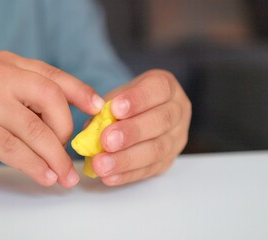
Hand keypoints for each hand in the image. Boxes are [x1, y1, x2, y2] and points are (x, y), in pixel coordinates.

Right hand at [0, 51, 104, 187]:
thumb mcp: (2, 99)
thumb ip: (31, 103)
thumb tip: (72, 125)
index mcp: (8, 64)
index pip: (53, 76)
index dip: (80, 93)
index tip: (97, 110)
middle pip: (49, 99)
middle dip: (65, 131)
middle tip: (67, 155)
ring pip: (33, 128)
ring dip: (55, 156)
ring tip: (65, 177)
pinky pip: (11, 147)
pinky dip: (33, 164)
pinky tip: (44, 176)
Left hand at [92, 70, 190, 185]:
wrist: (144, 117)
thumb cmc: (128, 104)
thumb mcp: (118, 97)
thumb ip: (106, 109)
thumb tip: (89, 130)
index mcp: (167, 87)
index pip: (158, 89)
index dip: (137, 100)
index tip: (114, 109)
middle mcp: (178, 111)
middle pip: (161, 121)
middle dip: (132, 132)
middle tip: (106, 141)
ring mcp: (177, 138)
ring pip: (157, 149)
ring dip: (126, 159)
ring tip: (101, 164)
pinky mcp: (168, 161)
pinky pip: (150, 169)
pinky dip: (127, 174)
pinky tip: (109, 177)